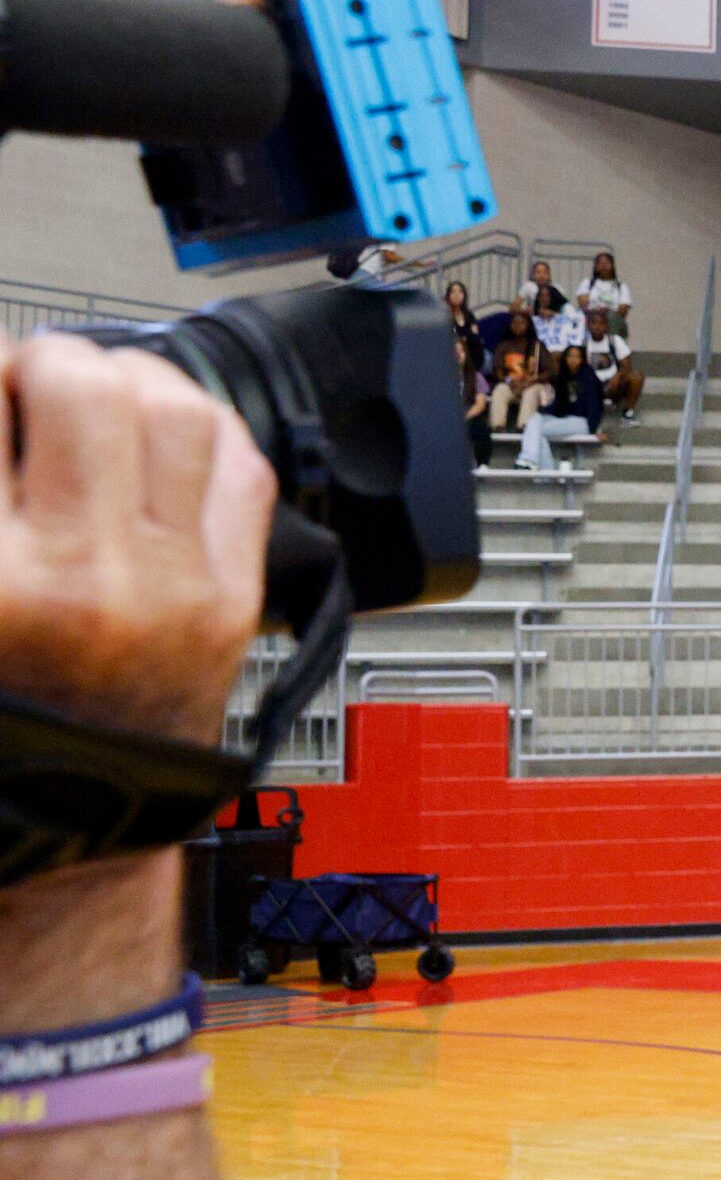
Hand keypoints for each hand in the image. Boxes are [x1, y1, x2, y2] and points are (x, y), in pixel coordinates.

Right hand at [0, 335, 273, 745]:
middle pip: (81, 383)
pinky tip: (158, 441)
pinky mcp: (236, 597)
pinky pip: (241, 464)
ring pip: (174, 407)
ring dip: (126, 382)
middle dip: (43, 363)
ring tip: (88, 404)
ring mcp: (175, 585)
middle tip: (21, 387)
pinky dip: (200, 431)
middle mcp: (85, 578)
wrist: (67, 816)